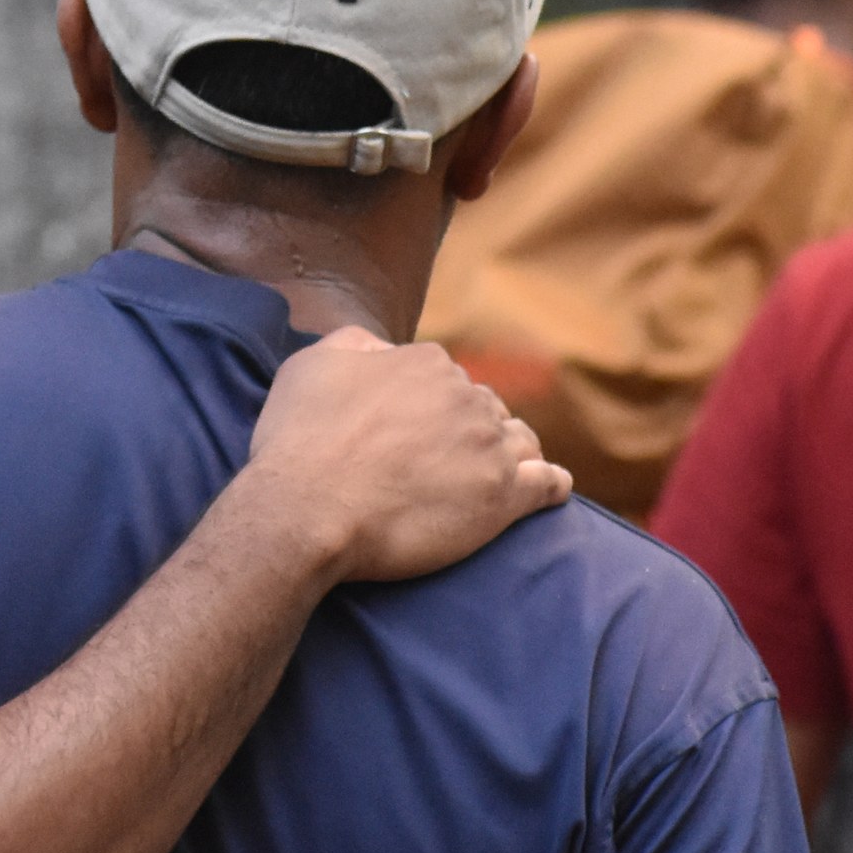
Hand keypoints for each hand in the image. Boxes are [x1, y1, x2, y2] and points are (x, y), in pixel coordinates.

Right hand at [237, 327, 569, 584]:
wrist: (309, 508)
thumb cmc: (300, 440)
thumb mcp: (312, 363)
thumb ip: (356, 344)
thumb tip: (383, 348)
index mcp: (427, 363)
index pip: (445, 379)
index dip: (430, 406)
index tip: (414, 431)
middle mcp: (466, 396)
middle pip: (484, 408)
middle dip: (472, 428)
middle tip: (448, 460)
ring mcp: (489, 446)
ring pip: (520, 441)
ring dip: (513, 452)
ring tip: (500, 473)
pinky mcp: (504, 497)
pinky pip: (548, 484)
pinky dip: (552, 483)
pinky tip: (551, 487)